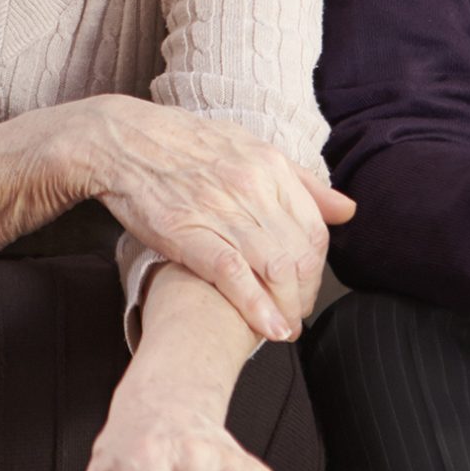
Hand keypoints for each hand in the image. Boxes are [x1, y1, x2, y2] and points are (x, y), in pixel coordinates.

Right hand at [47, 95, 353, 342]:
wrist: (122, 141)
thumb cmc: (185, 145)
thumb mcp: (248, 147)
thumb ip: (301, 182)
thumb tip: (347, 210)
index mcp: (270, 166)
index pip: (315, 230)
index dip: (317, 269)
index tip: (307, 287)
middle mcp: (251, 187)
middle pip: (300, 255)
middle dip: (304, 295)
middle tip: (294, 314)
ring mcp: (220, 210)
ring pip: (275, 269)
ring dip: (286, 308)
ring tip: (284, 328)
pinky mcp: (187, 232)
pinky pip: (233, 274)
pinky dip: (256, 307)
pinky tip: (268, 329)